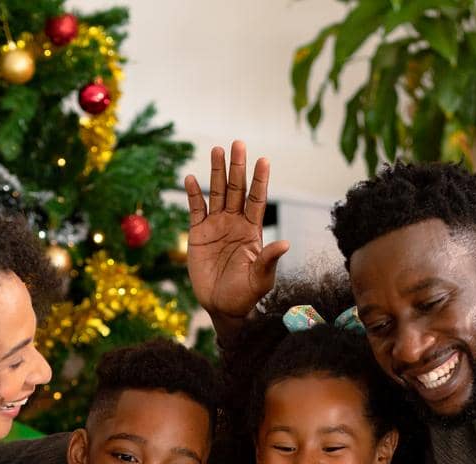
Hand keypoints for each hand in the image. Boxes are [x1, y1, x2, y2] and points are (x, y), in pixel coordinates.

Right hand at [185, 141, 289, 329]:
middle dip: (237, 167)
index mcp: (253, 230)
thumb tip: (285, 244)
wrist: (222, 307)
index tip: (264, 160)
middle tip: (238, 143)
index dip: (260, 180)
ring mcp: (216, 226)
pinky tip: (191, 178)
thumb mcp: (261, 279)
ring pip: (216, 193)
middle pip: (236, 189)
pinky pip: (195, 209)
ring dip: (216, 172)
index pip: (257, 200)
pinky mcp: (198, 234)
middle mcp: (235, 223)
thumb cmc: (246, 295)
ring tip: (217, 150)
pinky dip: (193, 194)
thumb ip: (269, 259)